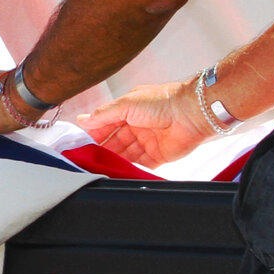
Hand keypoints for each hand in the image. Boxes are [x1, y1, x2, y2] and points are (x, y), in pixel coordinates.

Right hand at [76, 79, 208, 166]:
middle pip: (115, 141)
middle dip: (103, 149)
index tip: (81, 143)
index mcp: (129, 110)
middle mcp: (138, 126)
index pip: (106, 124)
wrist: (191, 113)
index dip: (95, 133)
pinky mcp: (158, 156)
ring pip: (126, 154)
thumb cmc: (162, 101)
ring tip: (101, 167)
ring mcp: (148, 141)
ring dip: (115, 160)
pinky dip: (130, 168)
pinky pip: (141, 165)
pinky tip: (119, 171)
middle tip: (89, 158)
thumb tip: (83, 120)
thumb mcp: (126, 103)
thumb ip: (104, 114)